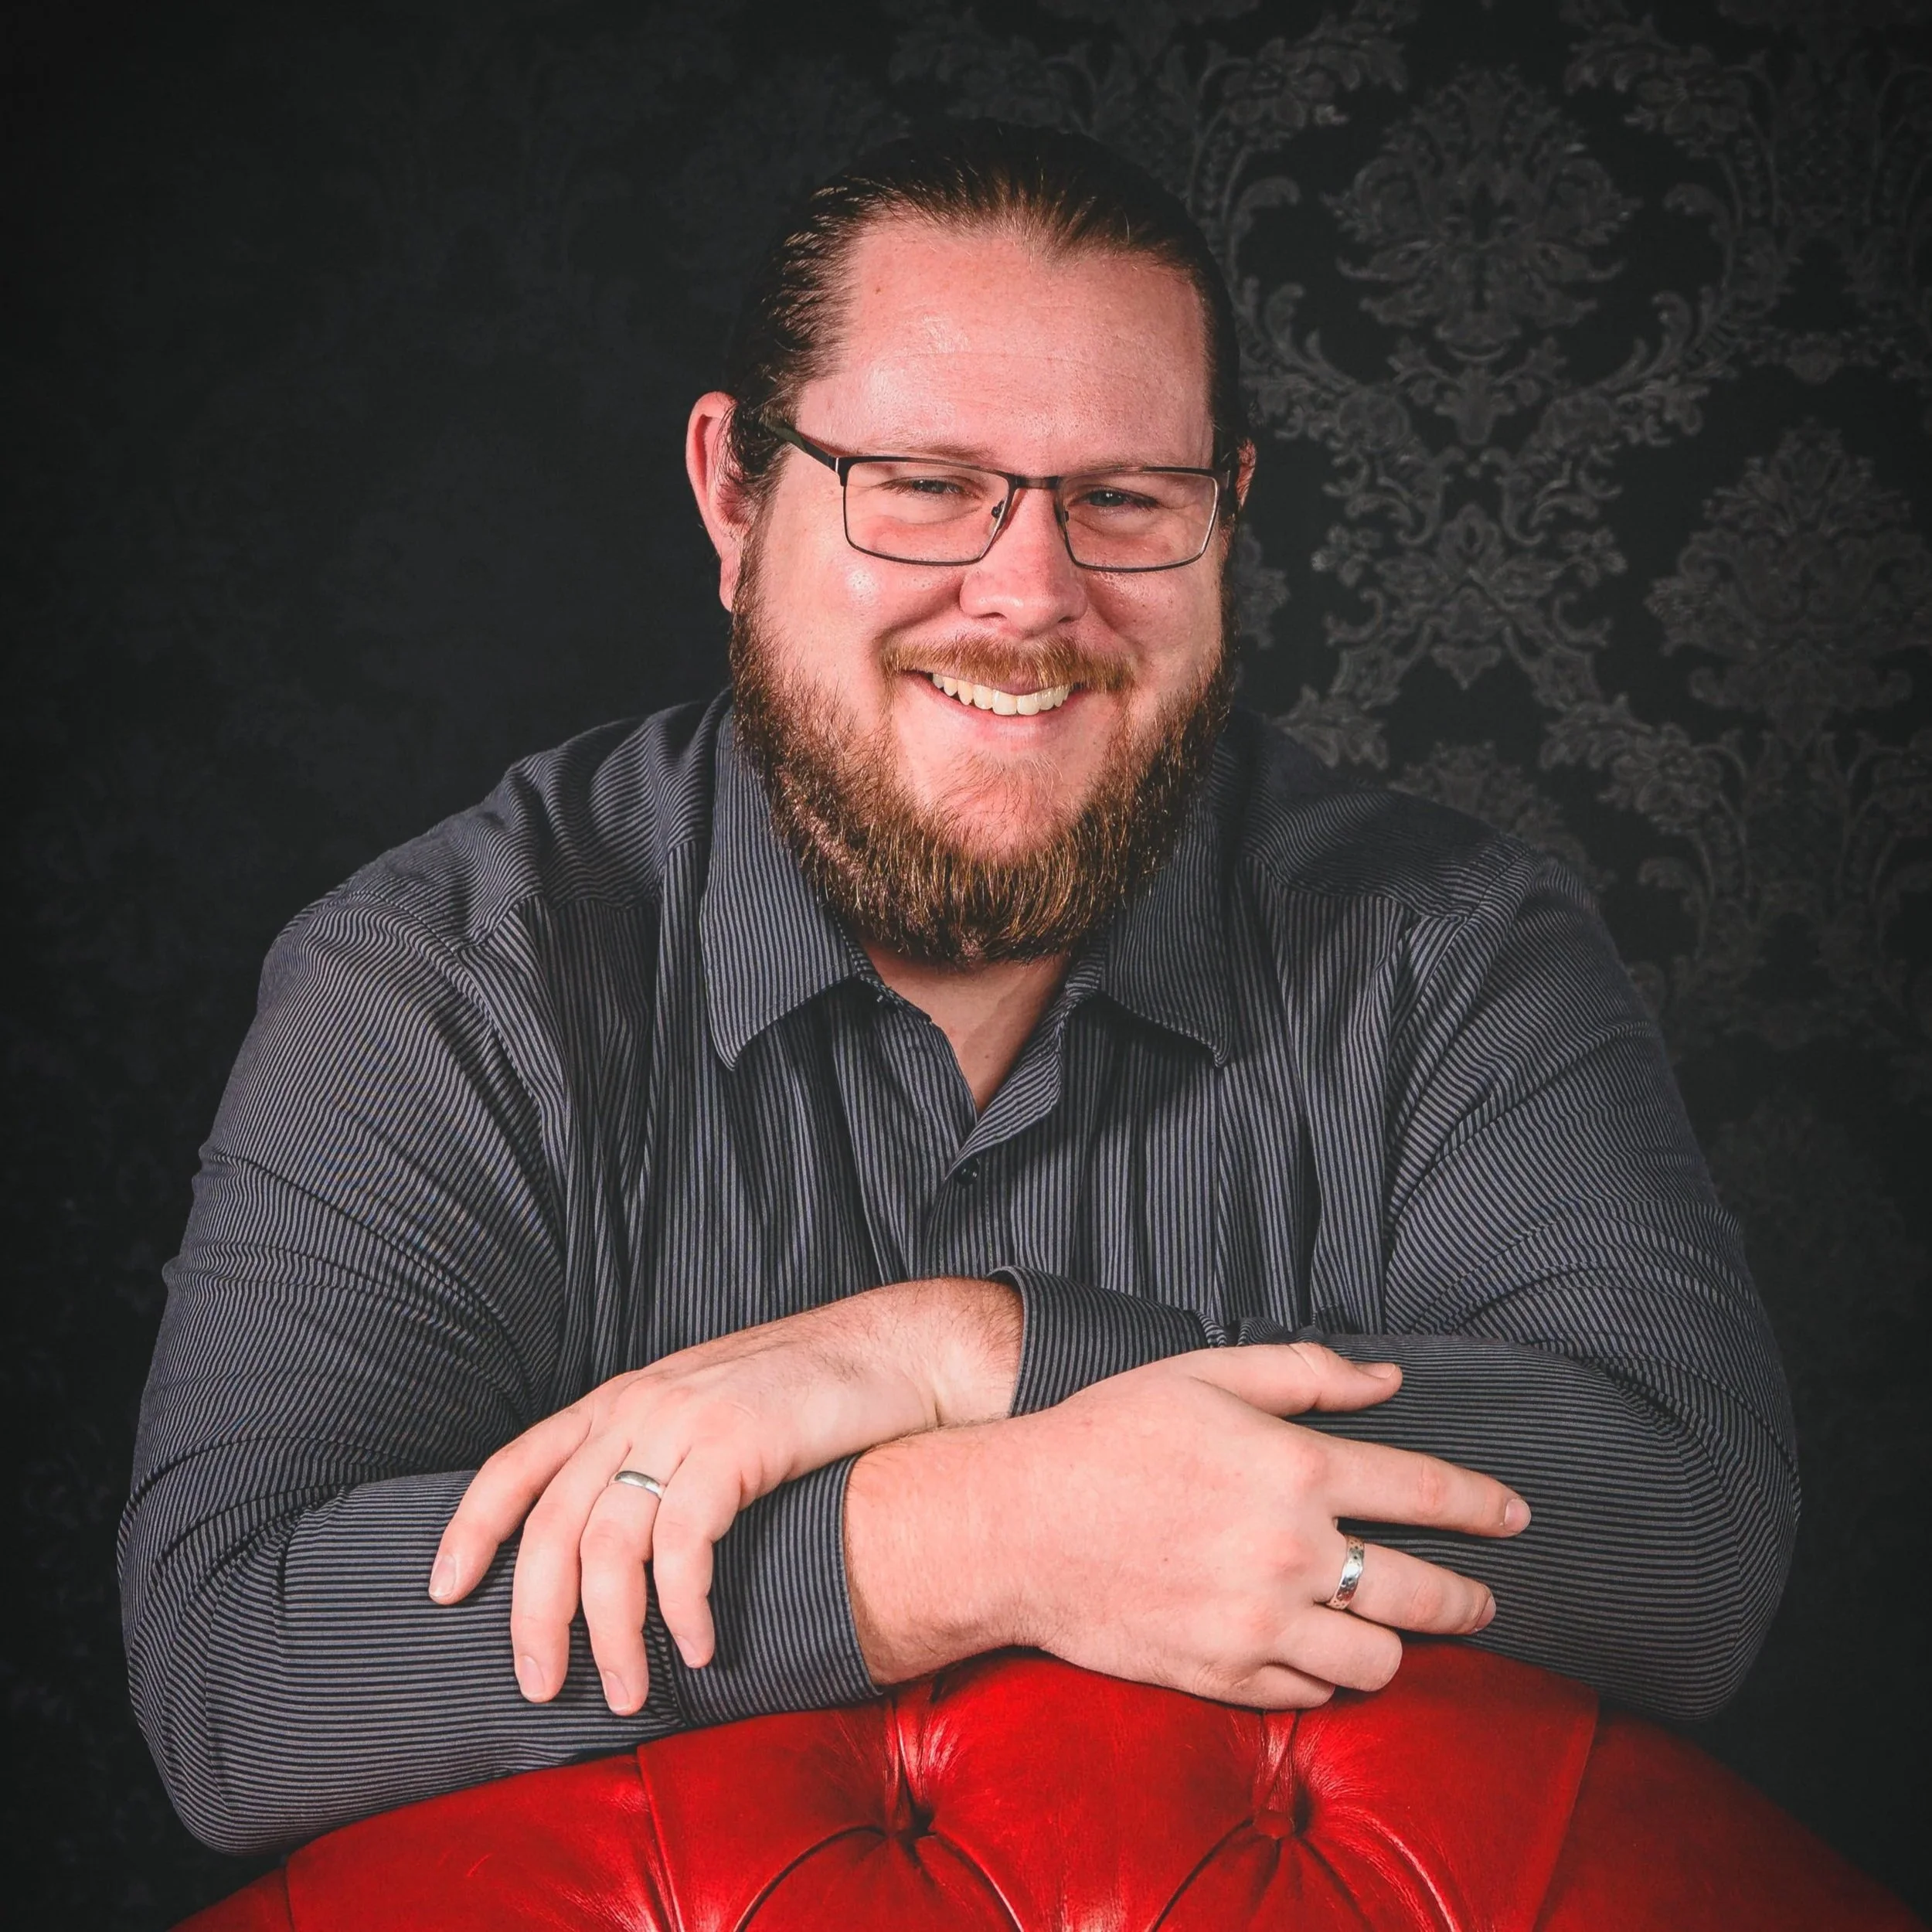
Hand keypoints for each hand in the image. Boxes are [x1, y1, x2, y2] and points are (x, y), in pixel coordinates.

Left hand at [429, 1277, 1018, 1713]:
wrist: (893, 1351)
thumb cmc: (803, 1398)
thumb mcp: (703, 1415)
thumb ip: (653, 1460)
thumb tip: (610, 1552)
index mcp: (620, 1400)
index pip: (517, 1464)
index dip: (471, 1529)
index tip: (443, 1592)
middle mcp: (638, 1405)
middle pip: (553, 1525)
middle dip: (535, 1618)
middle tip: (543, 1687)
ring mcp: (686, 1420)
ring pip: (610, 1545)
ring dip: (611, 1634)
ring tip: (629, 1689)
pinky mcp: (737, 1442)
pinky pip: (684, 1542)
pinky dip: (683, 1606)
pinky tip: (700, 1644)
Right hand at [846, 1343, 1527, 1706]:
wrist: (1015, 1526)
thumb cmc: (1104, 1436)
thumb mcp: (1201, 1373)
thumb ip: (1303, 1373)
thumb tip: (1388, 1383)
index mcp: (1293, 1467)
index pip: (1427, 1491)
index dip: (1486, 1504)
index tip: (1517, 1517)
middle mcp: (1290, 1552)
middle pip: (1424, 1593)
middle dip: (1470, 1597)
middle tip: (1482, 1598)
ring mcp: (1259, 1623)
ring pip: (1379, 1663)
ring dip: (1395, 1645)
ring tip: (1389, 1629)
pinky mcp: (1225, 1674)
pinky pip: (1312, 1695)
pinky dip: (1327, 1677)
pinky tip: (1320, 1652)